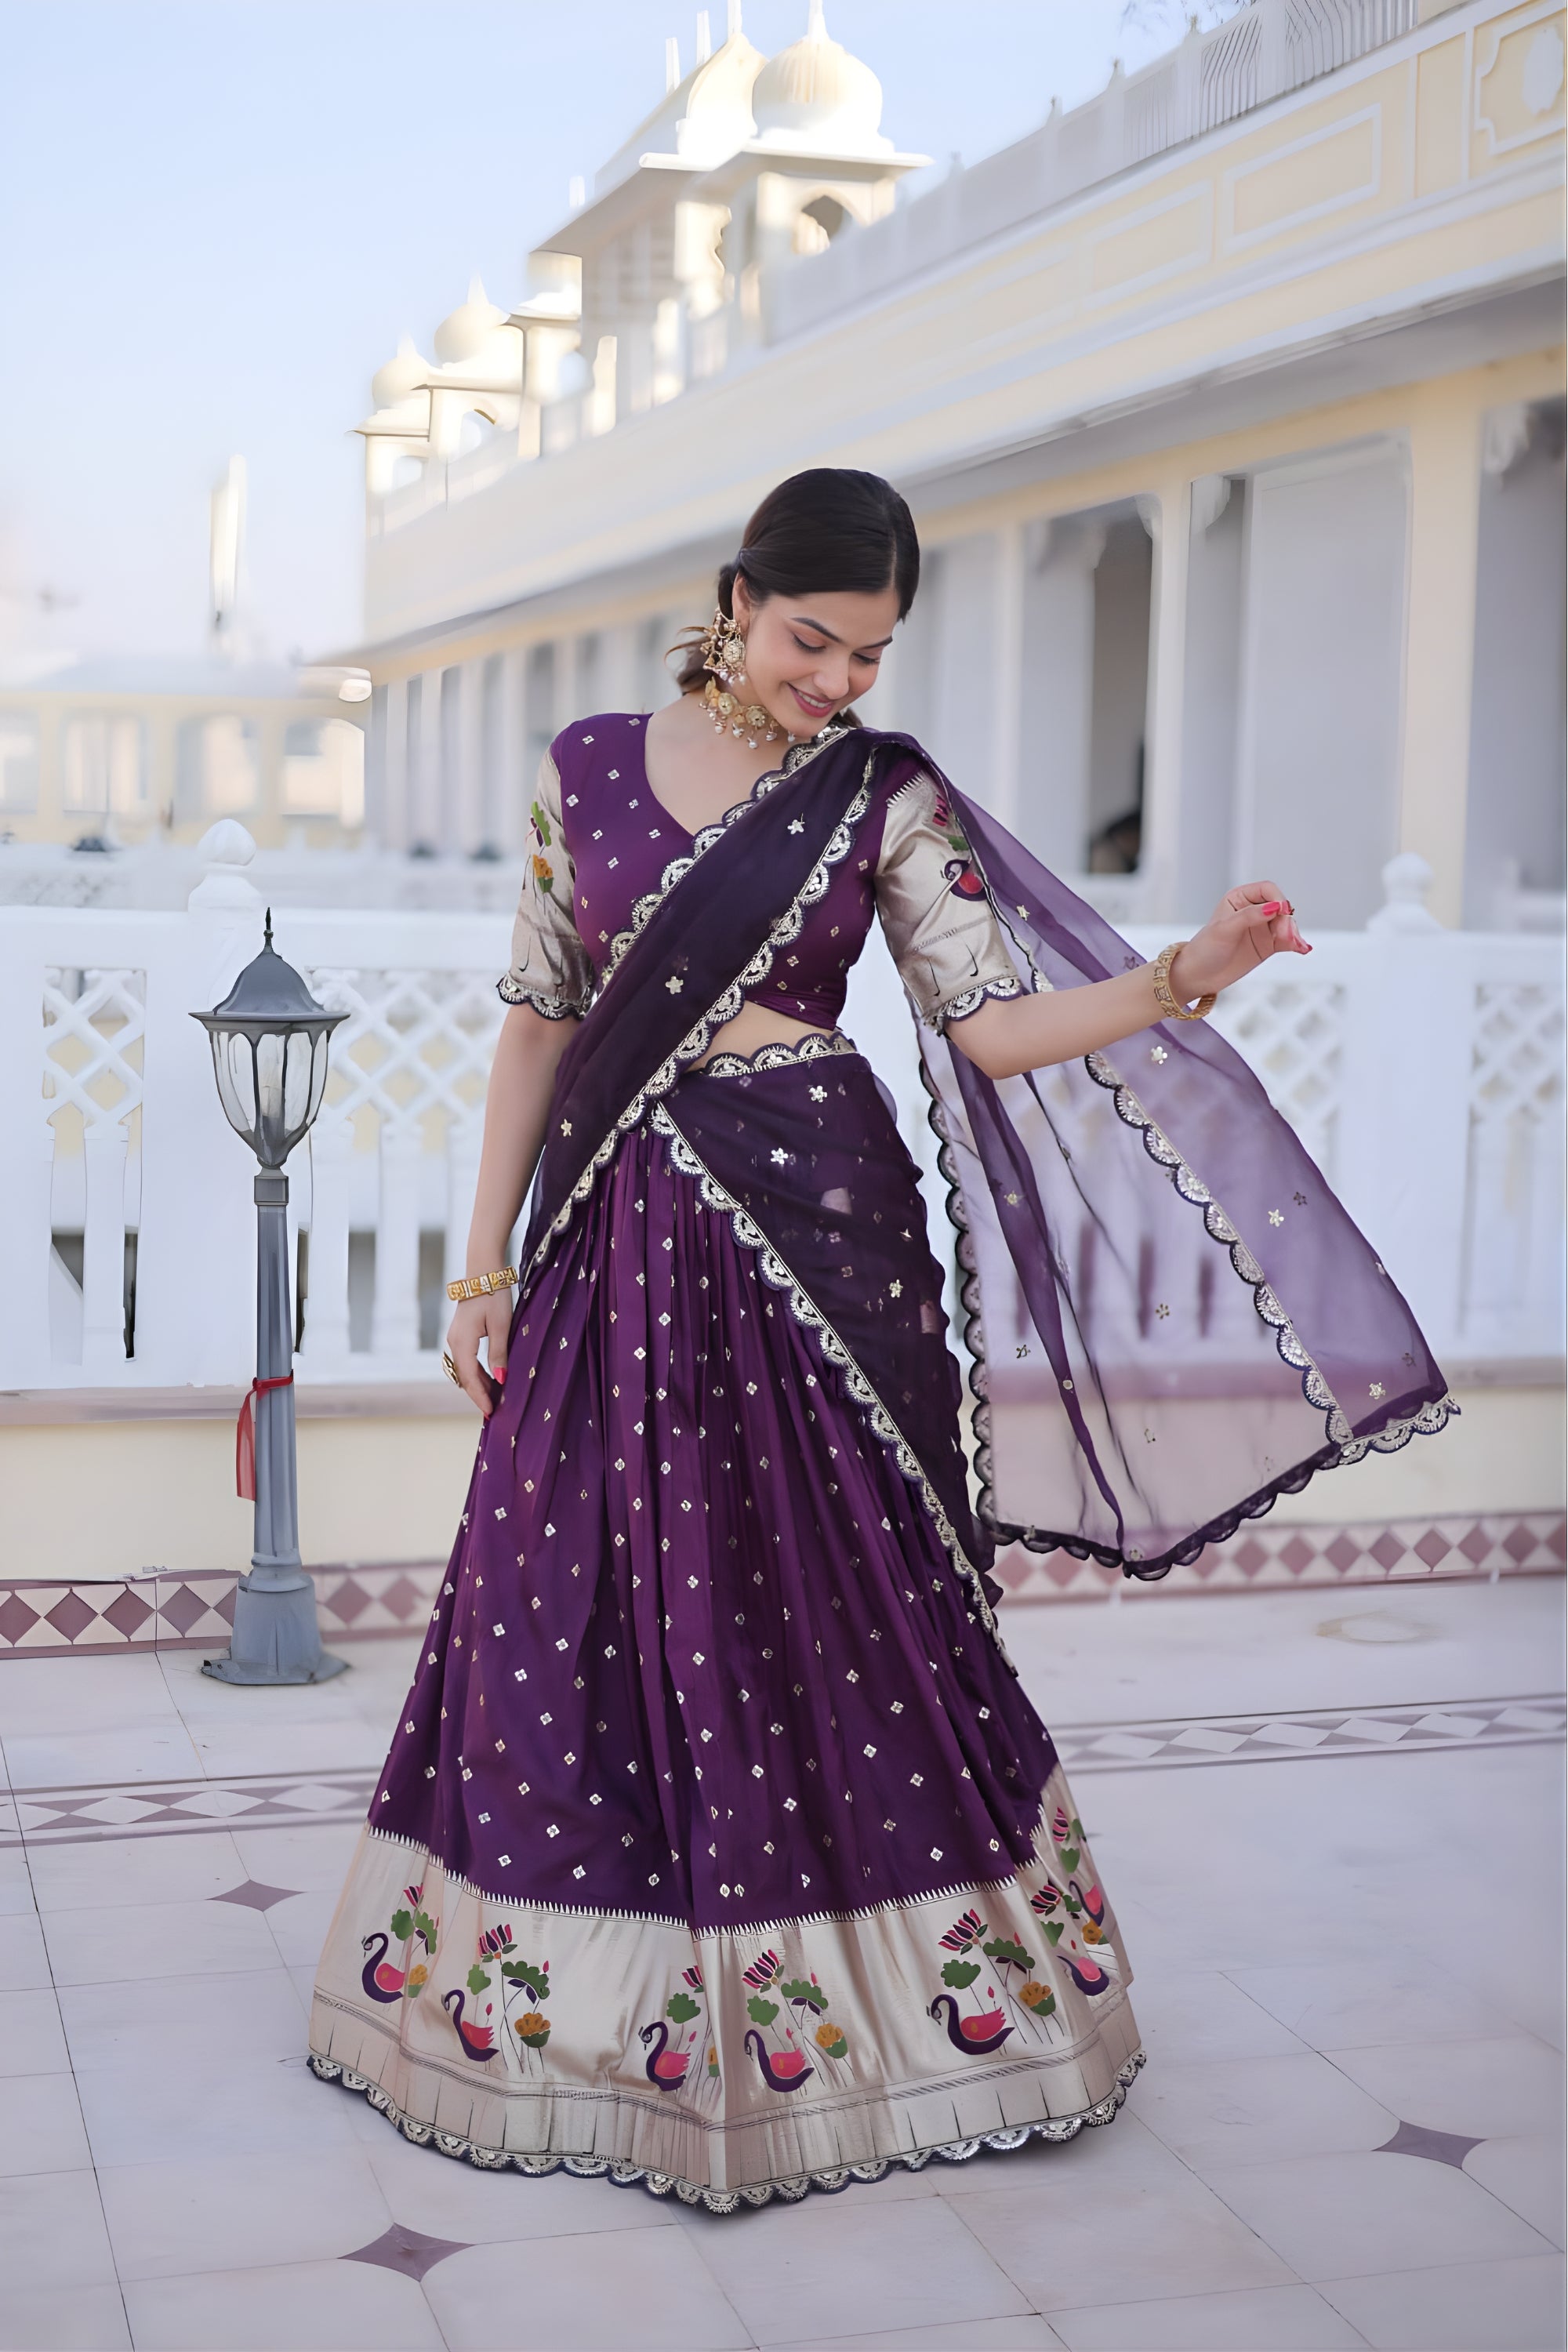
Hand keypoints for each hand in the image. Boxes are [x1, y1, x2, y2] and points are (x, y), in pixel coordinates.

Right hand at [446, 1290, 510, 1416]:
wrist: (483, 1272)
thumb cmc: (494, 1296)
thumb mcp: (501, 1326)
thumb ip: (499, 1354)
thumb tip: (501, 1381)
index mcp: (462, 1342)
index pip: (470, 1378)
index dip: (480, 1397)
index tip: (491, 1412)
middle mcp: (454, 1342)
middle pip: (464, 1377)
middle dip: (478, 1395)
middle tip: (494, 1411)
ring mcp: (455, 1338)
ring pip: (465, 1370)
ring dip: (478, 1384)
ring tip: (495, 1398)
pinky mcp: (460, 1334)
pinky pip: (466, 1360)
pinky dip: (477, 1373)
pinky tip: (491, 1379)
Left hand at [1170, 882, 1309, 1003]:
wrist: (1199, 976)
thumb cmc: (1205, 949)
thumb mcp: (1224, 929)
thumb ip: (1249, 916)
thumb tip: (1274, 907)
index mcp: (1240, 898)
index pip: (1268, 890)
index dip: (1278, 899)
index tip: (1282, 911)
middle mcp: (1253, 910)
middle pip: (1281, 907)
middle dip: (1287, 921)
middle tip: (1286, 937)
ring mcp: (1262, 928)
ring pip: (1287, 924)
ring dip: (1293, 933)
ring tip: (1295, 945)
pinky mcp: (1268, 945)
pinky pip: (1287, 941)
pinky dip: (1296, 944)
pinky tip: (1303, 948)